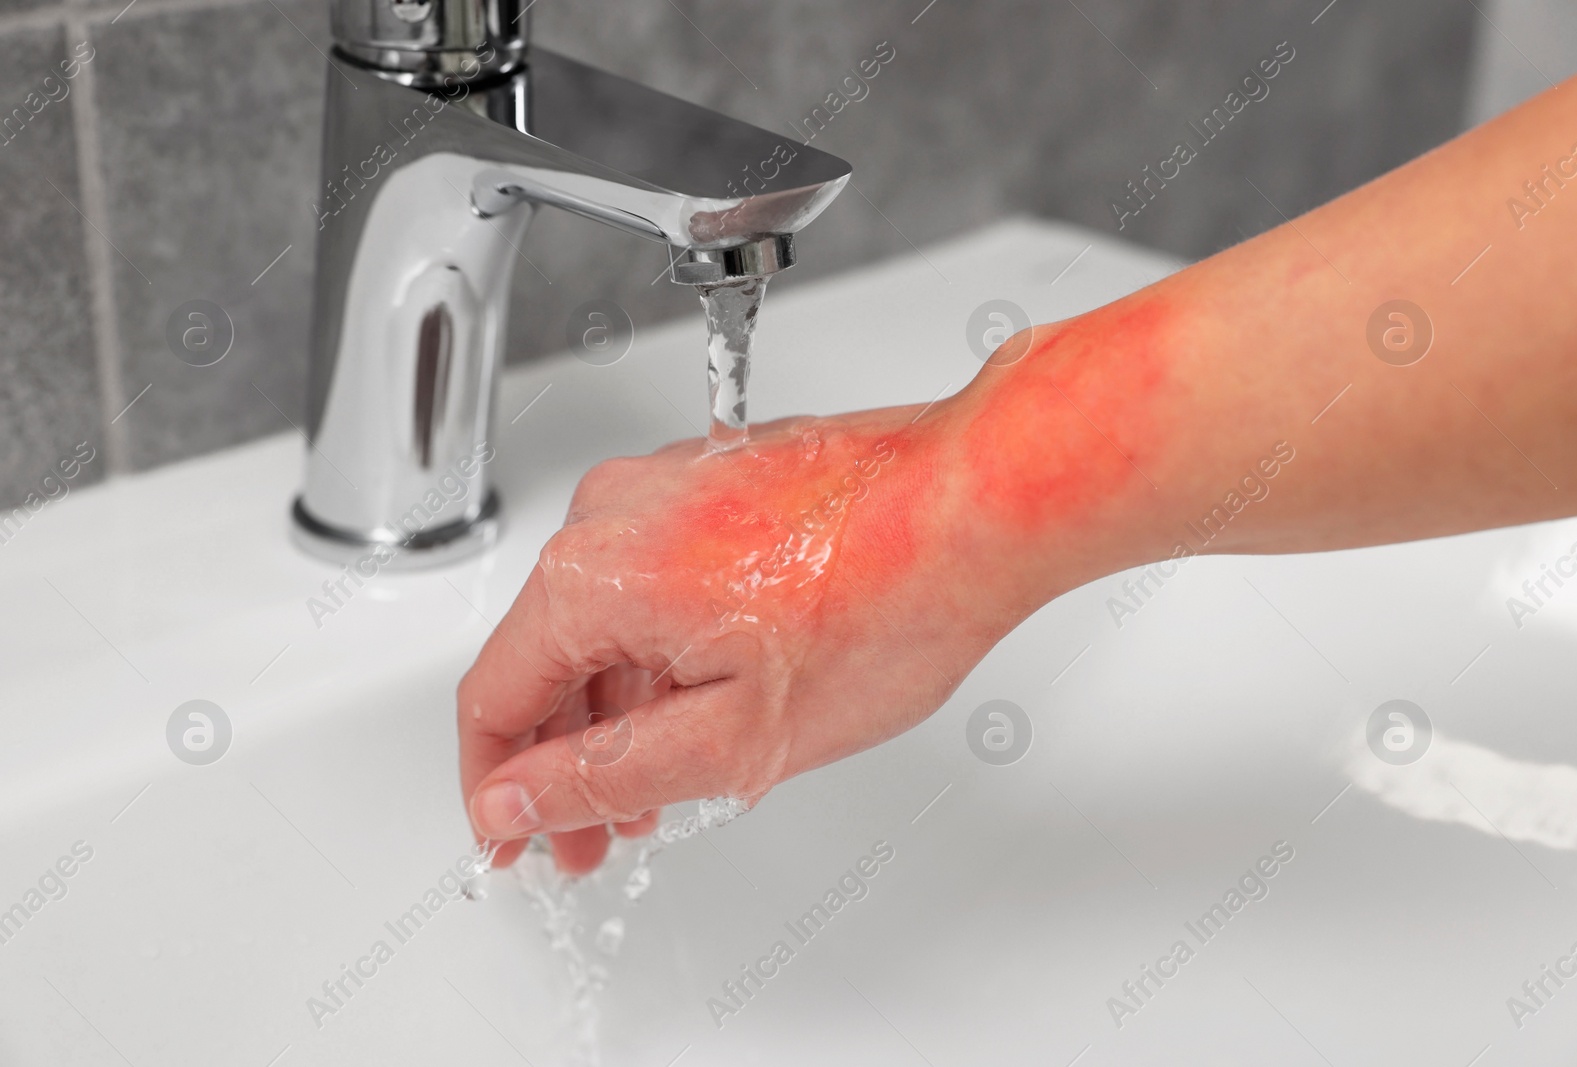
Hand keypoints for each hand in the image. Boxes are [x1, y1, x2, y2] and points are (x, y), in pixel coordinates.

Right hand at [457, 399, 1018, 873]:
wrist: (977, 506)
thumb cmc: (887, 603)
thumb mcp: (733, 736)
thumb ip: (604, 774)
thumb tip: (513, 803)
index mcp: (593, 573)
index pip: (492, 696)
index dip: (495, 787)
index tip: (514, 840)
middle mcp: (613, 511)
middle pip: (543, 655)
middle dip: (564, 757)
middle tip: (595, 836)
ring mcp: (664, 485)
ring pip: (601, 618)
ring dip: (617, 707)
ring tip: (662, 783)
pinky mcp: (710, 480)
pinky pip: (650, 577)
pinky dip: (660, 649)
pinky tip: (702, 703)